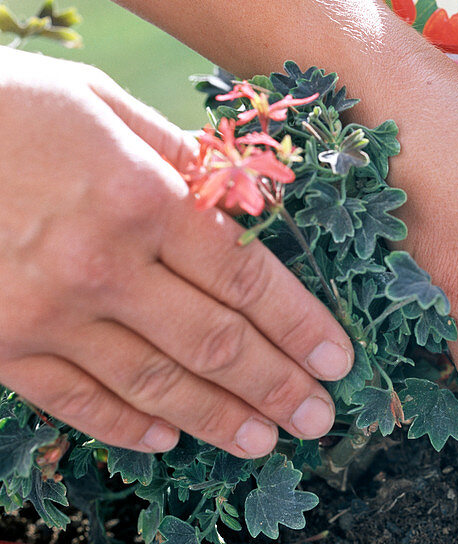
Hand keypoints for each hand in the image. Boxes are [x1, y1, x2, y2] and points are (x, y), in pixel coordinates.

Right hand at [0, 48, 352, 455]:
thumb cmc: (3, 107)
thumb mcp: (98, 103)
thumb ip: (175, 158)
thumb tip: (241, 202)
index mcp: (138, 197)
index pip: (245, 278)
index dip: (300, 325)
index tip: (337, 360)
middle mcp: (102, 266)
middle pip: (214, 343)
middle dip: (276, 384)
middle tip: (317, 417)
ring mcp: (47, 315)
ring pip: (155, 384)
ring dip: (217, 417)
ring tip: (263, 439)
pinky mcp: (1, 347)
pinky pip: (78, 401)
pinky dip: (128, 424)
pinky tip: (168, 437)